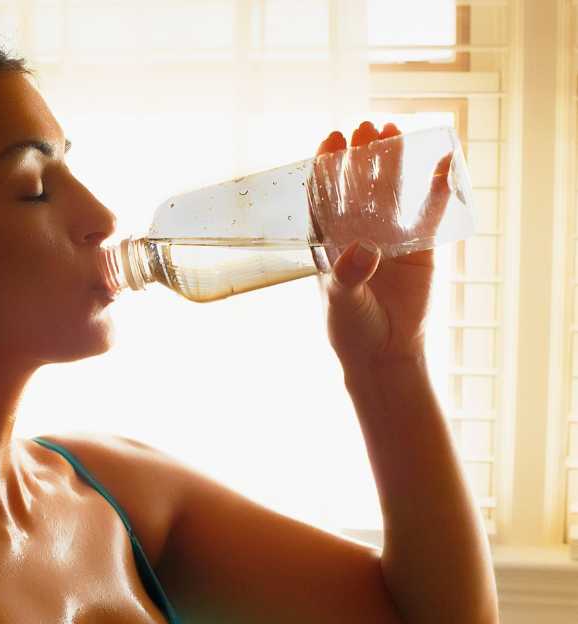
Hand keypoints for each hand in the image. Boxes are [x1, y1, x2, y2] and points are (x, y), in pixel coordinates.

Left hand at [308, 121, 452, 369]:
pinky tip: (444, 160)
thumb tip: (364, 250)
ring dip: (394, 160)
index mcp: (329, 240)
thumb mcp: (341, 302)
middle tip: (365, 126)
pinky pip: (431, 210)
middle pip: (359, 183)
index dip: (327, 165)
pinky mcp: (421, 245)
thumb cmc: (350, 327)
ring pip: (392, 189)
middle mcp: (358, 230)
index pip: (324, 195)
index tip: (330, 139)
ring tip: (393, 128)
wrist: (385, 352)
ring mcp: (390, 234)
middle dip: (361, 155)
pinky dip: (438, 187)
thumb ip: (347, 276)